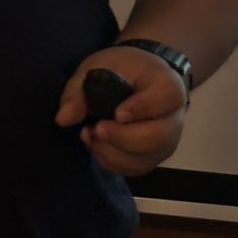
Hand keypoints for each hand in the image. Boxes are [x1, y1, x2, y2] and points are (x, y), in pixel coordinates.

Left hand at [54, 44, 188, 176]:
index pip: (166, 98)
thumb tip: (63, 119)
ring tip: (90, 135)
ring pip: (145, 159)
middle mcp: (174, 118)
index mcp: (168, 85)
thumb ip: (80, 90)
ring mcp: (166, 142)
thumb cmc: (123, 69)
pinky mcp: (153, 158)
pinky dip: (111, 162)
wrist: (142, 78)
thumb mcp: (99, 68)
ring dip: (112, 153)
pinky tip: (97, 145)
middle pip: (157, 137)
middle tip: (97, 128)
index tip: (117, 113)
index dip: (142, 108)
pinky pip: (134, 169)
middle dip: (122, 138)